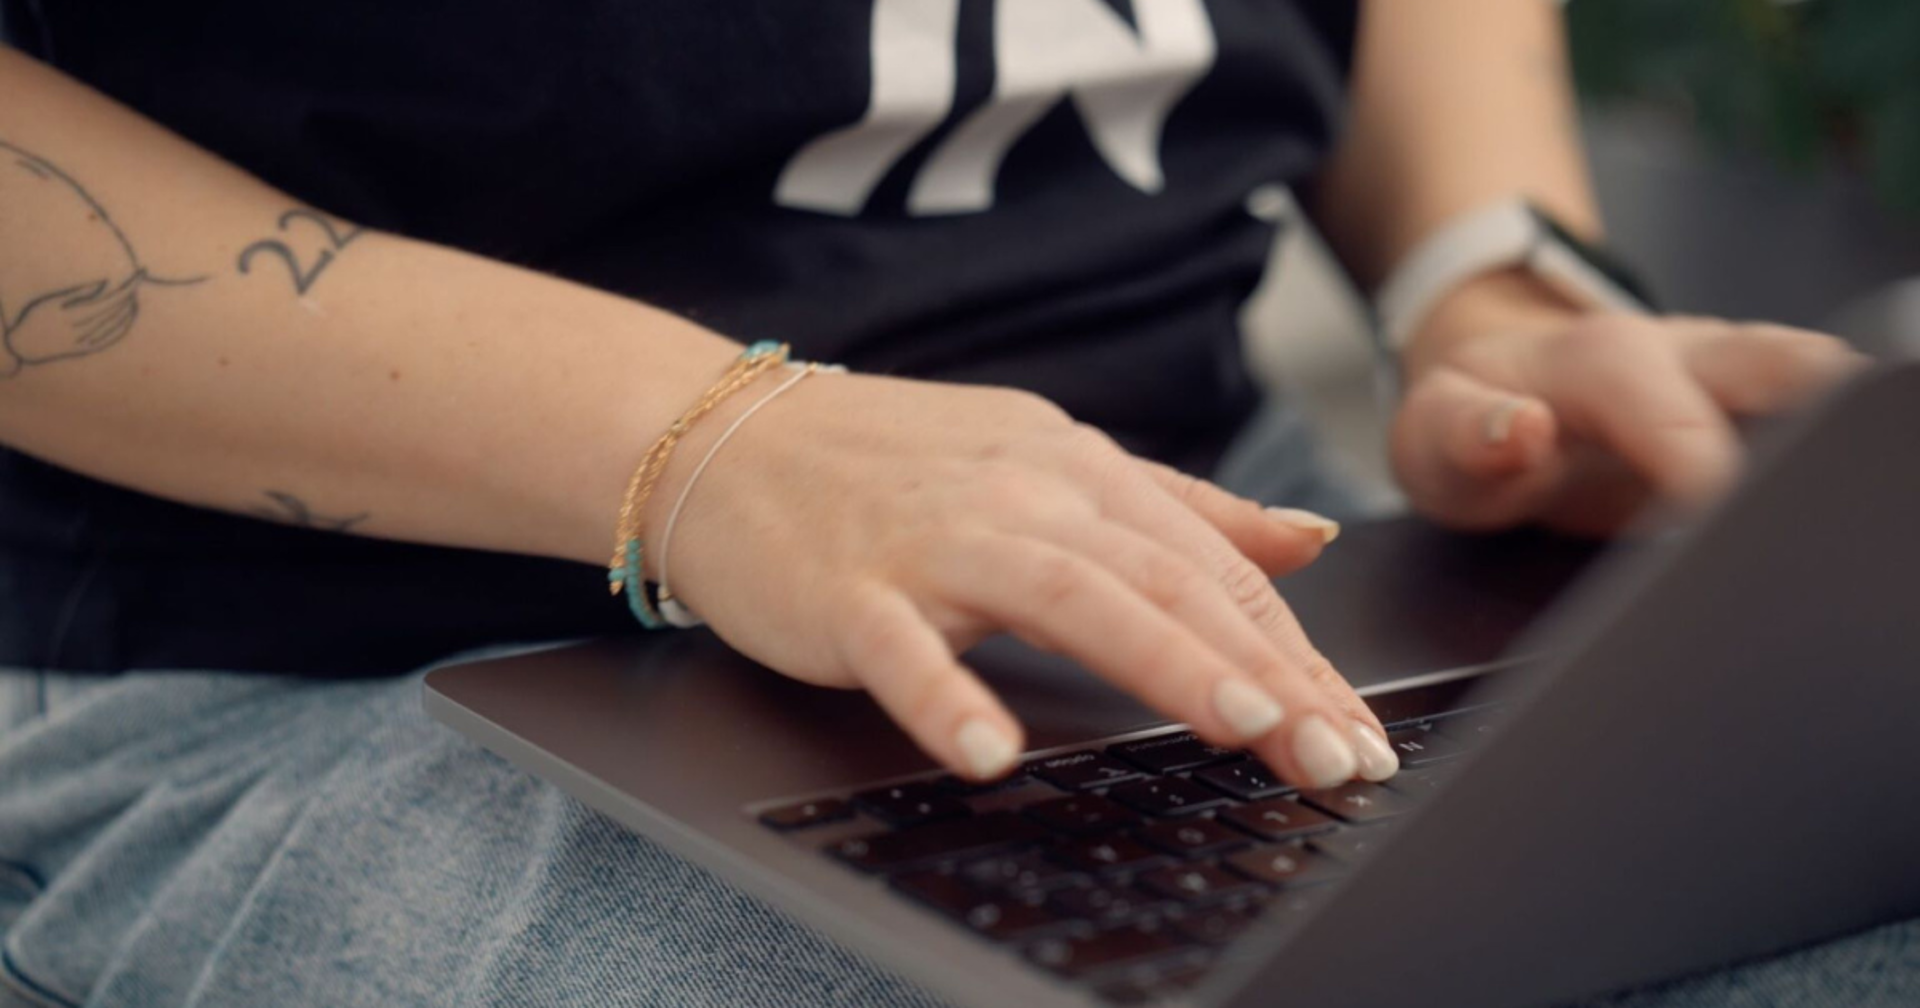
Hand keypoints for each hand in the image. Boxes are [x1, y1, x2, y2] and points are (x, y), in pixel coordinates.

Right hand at [650, 371, 1399, 786]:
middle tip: (1336, 751)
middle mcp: (1023, 495)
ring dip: (1161, 660)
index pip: (1212, 567)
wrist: (726, 436)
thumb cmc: (891, 463)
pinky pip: (902, 647)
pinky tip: (988, 751)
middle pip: (1165, 581)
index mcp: (1078, 470)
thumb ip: (1182, 508)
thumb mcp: (1051, 462)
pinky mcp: (848, 589)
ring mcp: (934, 540)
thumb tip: (1308, 536)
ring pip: (1067, 596)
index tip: (1354, 728)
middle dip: (1266, 671)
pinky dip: (946, 695)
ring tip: (1239, 727)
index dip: (1295, 652)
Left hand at [1392, 271, 1868, 533]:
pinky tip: (1846, 501)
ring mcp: (1730, 377)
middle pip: (1781, 366)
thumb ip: (1463, 436)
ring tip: (1868, 478)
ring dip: (1841, 427)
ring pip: (1814, 383)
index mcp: (1601, 360)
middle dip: (1821, 417)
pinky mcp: (1757, 409)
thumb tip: (1520, 429)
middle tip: (1838, 485)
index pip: (1668, 411)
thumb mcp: (1429, 438)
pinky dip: (1831, 450)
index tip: (1714, 518)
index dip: (1697, 465)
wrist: (1495, 393)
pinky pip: (1811, 420)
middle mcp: (1684, 354)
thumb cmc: (1468, 421)